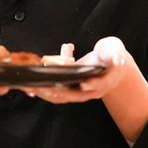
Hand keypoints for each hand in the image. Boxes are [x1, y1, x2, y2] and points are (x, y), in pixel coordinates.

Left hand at [17, 36, 137, 104]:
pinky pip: (56, 94)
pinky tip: (30, 86)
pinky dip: (44, 91)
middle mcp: (91, 91)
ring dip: (45, 93)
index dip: (85, 85)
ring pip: (61, 97)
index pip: (94, 86)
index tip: (78, 83)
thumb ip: (114, 56)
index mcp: (104, 82)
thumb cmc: (110, 54)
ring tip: (30, 87)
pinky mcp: (70, 91)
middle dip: (56, 91)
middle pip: (73, 95)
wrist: (109, 63)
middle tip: (41, 86)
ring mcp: (80, 93)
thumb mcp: (114, 50)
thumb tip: (118, 60)